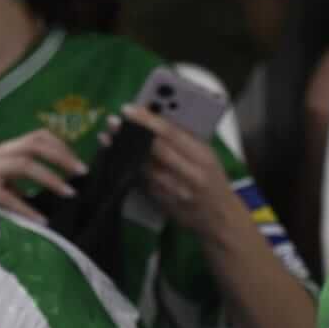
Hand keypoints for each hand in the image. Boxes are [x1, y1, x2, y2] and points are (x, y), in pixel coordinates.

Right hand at [0, 130, 86, 222]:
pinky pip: (7, 196)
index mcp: (7, 151)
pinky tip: (42, 221)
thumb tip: (67, 187)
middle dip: (62, 157)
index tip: (80, 165)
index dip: (62, 147)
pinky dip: (27, 208)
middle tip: (82, 173)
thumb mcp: (9, 184)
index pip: (38, 136)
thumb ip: (30, 180)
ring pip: (24, 164)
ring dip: (50, 178)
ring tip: (69, 193)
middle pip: (34, 144)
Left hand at [115, 103, 237, 239]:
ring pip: (144, 167)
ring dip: (123, 152)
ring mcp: (175, 191)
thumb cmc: (213, 181)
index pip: (172, 134)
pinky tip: (115, 159)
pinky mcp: (163, 203)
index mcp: (203, 157)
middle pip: (154, 149)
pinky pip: (142, 183)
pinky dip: (127, 169)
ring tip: (108, 138)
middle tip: (113, 122)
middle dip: (131, 134)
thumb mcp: (208, 157)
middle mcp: (189, 174)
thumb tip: (155, 118)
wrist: (220, 218)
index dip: (148, 120)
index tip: (129, 109)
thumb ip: (186, 139)